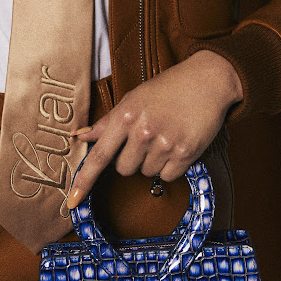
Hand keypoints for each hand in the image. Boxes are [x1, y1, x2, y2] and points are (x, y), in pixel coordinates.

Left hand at [67, 50, 242, 208]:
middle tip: (147, 138)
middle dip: (131, 159)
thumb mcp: (133, 98)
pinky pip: (168, 176)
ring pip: (146, 173)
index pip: (99, 156)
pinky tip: (177, 145)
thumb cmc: (167, 88)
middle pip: (123, 169)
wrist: (209, 80)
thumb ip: (107, 122)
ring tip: (165, 136)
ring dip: (152, 161)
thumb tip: (79, 136)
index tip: (72, 201)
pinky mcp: (186, 153)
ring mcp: (166, 144)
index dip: (84, 180)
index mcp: (126, 115)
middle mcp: (144, 131)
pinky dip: (171, 166)